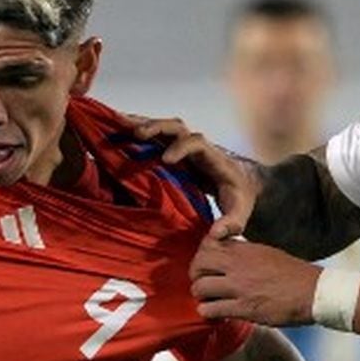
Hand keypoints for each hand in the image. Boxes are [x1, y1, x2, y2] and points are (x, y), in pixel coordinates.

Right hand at [126, 115, 255, 236]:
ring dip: (142, 125)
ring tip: (117, 125)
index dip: (182, 148)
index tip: (167, 160)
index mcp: (214, 159)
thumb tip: (215, 235)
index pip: (198, 143)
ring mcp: (185, 148)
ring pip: (164, 129)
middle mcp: (198, 148)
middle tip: (137, 134)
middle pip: (178, 127)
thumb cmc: (240, 200)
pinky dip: (137, 133)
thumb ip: (230, 224)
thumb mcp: (240, 215)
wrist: (243, 186)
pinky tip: (117, 130)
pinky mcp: (175, 153)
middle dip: (158, 127)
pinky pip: (156, 138)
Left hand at [191, 237, 323, 326]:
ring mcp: (239, 287)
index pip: (209, 243)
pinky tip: (215, 314)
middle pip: (199, 263)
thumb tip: (230, 255)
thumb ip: (245, 253)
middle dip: (195, 275)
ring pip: (200, 287)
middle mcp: (238, 264)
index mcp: (245, 249)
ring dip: (200, 296)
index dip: (202, 253)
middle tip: (201, 283)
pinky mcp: (243, 308)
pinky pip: (211, 309)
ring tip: (208, 301)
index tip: (206, 264)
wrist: (314, 292)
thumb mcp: (267, 253)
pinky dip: (208, 312)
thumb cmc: (295, 275)